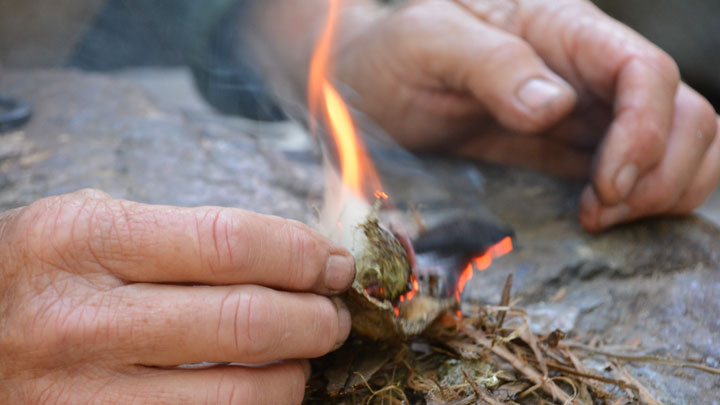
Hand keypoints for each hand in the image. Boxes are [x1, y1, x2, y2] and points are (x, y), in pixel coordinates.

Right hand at [0, 190, 354, 403]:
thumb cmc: (40, 274)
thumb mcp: (91, 224)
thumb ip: (185, 236)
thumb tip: (295, 257)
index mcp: (83, 241)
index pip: (230, 243)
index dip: (301, 255)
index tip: (332, 264)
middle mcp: (81, 322)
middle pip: (245, 323)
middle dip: (315, 319)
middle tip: (333, 314)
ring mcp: (82, 397)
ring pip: (237, 398)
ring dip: (294, 376)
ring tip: (301, 356)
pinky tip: (261, 391)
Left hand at [330, 0, 719, 230]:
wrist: (370, 87)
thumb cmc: (392, 58)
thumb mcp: (426, 44)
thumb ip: (490, 64)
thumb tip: (555, 107)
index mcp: (561, 28)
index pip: (645, 71)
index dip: (647, 131)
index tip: (607, 185)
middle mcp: (587, 68)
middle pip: (685, 112)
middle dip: (663, 171)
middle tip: (602, 211)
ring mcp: (585, 111)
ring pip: (680, 144)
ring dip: (663, 189)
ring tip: (600, 216)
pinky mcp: (571, 150)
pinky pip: (639, 171)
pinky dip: (642, 199)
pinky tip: (597, 215)